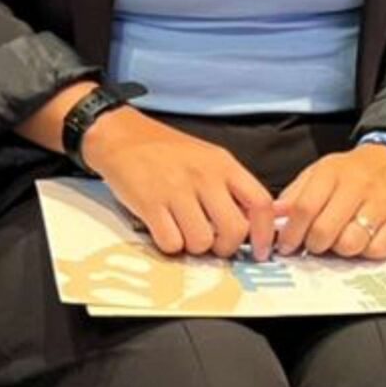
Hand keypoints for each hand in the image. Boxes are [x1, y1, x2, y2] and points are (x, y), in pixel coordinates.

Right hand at [80, 109, 278, 258]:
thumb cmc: (165, 151)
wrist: (120, 135)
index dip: (265, 233)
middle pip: (235, 230)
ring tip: (183, 231)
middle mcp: (204, 176)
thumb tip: (251, 225)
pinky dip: (169, 244)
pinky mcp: (150, 204)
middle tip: (214, 245)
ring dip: (193, 246)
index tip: (261, 250)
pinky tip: (164, 229)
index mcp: (223, 164)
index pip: (261, 202)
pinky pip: (171, 243)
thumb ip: (230, 188)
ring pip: (202, 242)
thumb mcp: (207, 158)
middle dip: (226, 247)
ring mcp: (176, 190)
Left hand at [275, 144, 385, 260]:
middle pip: (325, 230)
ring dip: (339, 250)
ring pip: (350, 244)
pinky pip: (376, 250)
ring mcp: (381, 204)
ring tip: (338, 240)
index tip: (286, 245)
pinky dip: (364, 252)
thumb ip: (295, 194)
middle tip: (312, 244)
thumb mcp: (320, 172)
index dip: (291, 233)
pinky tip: (361, 240)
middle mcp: (358, 186)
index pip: (304, 208)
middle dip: (312, 245)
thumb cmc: (352, 171)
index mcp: (332, 172)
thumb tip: (275, 216)